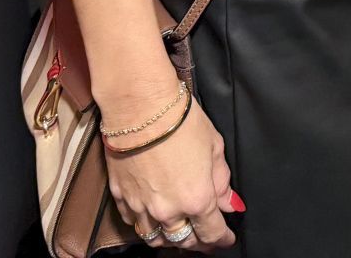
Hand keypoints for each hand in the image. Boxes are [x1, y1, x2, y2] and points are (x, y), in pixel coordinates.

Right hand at [105, 92, 236, 250]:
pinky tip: (152, 218)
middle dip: (198, 243)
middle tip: (205, 239)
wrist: (140, 107)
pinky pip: (133, 222)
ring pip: (155, 238)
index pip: (212, 233)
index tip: (227, 239)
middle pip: (184, 241)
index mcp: (197, 199)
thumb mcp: (214, 146)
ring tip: (179, 233)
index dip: (222, 240)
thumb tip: (229, 203)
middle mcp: (168, 210)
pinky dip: (145, 224)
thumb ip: (221, 180)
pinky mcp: (121, 197)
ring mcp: (141, 206)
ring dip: (169, 239)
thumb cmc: (181, 120)